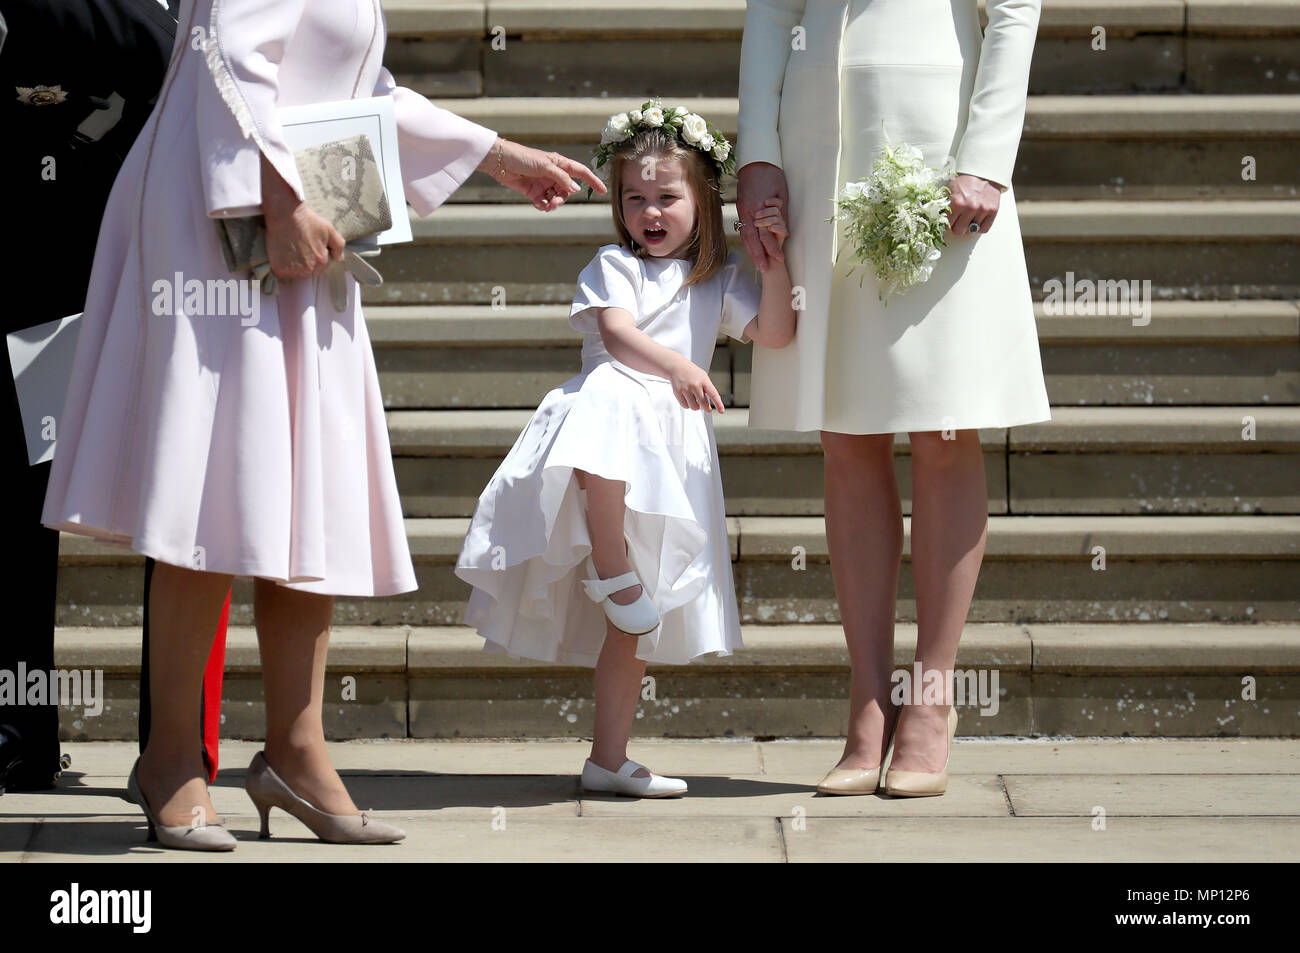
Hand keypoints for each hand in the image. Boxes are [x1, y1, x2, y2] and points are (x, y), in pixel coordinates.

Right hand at [265, 203, 344, 279]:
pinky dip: (280, 266)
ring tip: (288, 249)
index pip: (319, 269)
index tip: (306, 248)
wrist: (285, 213)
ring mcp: (293, 270)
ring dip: (291, 266)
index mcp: (321, 261)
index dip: (313, 258)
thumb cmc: (307, 220)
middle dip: (303, 263)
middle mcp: (308, 269)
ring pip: (294, 274)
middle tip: (297, 248)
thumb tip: (339, 258)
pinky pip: (281, 273)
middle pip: (306, 272)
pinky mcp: (279, 269)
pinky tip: (280, 253)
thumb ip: (338, 246)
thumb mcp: (329, 229)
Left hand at [479, 136, 606, 210]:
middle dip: (563, 198)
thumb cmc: (523, 157)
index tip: (602, 191)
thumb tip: (575, 190)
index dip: (592, 181)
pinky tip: (539, 205)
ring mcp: (543, 183)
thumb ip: (562, 178)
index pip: (581, 172)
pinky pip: (544, 202)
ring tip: (546, 205)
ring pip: (556, 198)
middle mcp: (553, 174)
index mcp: (559, 164)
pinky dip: (543, 205)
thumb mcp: (546, 166)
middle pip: (567, 190)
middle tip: (555, 201)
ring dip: (553, 204)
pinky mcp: (533, 191)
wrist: (501, 162)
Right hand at [668, 357, 724, 413]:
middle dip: (706, 408)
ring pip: (694, 407)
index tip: (721, 411)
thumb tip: (711, 401)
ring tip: (695, 401)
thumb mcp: (703, 377)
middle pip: (703, 404)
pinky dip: (687, 405)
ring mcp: (686, 389)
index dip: (718, 404)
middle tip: (707, 408)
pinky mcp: (678, 393)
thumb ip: (708, 388)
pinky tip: (688, 400)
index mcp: (704, 381)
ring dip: (696, 406)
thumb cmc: (691, 372)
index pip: (714, 395)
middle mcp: (695, 385)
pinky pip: (685, 405)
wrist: (677, 366)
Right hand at [737, 161, 788, 271]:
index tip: (778, 258)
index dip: (770, 248)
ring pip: (745, 235)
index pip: (764, 233)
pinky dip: (748, 241)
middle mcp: (748, 212)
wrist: (756, 162)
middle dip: (758, 255)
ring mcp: (742, 211)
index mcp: (759, 208)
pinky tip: (752, 249)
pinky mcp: (741, 209)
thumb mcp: (782, 195)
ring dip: (752, 250)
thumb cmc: (772, 176)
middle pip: (752, 239)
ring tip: (758, 263)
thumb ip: (782, 213)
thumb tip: (784, 229)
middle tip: (765, 269)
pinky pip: (743, 229)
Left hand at [946, 173, 1001, 236]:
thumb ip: (944, 205)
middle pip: (959, 231)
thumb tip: (938, 219)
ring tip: (969, 217)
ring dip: (969, 225)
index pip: (947, 225)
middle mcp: (970, 207)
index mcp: (957, 203)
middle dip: (957, 226)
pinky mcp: (993, 210)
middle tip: (958, 220)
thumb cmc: (964, 180)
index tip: (949, 221)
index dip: (947, 223)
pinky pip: (984, 229)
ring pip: (971, 230)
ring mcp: (982, 209)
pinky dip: (980, 227)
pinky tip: (977, 220)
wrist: (982, 171)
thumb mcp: (950, 190)